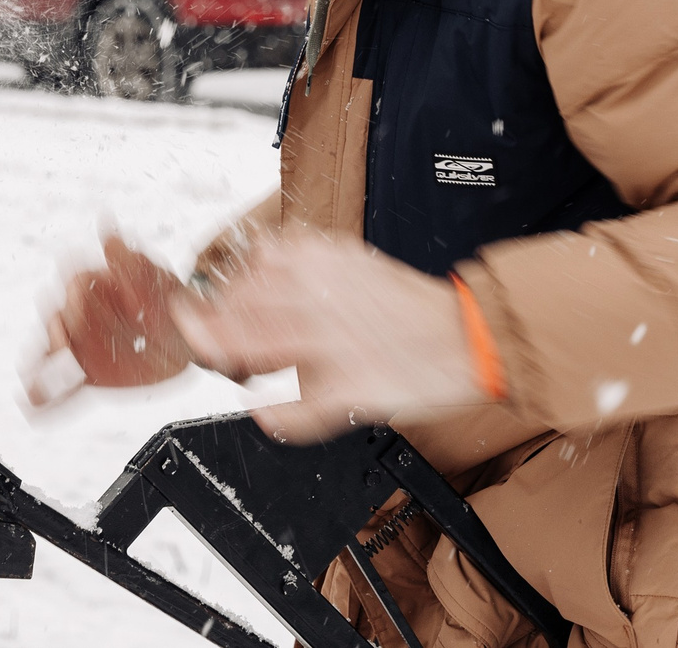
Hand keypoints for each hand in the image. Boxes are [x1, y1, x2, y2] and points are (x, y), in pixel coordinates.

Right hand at [22, 233, 195, 408]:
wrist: (188, 332)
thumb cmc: (166, 296)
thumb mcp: (153, 273)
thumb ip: (127, 258)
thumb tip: (105, 226)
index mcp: (94, 284)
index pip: (75, 283)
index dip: (77, 291)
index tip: (79, 295)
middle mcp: (82, 314)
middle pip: (57, 317)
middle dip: (59, 327)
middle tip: (67, 337)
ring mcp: (83, 346)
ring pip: (53, 353)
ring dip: (41, 363)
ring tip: (34, 377)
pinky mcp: (90, 374)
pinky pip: (64, 389)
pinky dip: (46, 398)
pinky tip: (31, 406)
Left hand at [173, 230, 486, 442]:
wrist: (467, 336)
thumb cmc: (406, 306)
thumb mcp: (347, 262)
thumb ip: (297, 266)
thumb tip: (246, 276)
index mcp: (316, 260)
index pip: (240, 271)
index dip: (218, 296)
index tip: (211, 309)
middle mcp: (317, 296)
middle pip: (233, 312)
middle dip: (212, 333)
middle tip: (217, 348)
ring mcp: (331, 343)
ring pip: (248, 351)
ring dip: (232, 367)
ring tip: (241, 374)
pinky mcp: (349, 389)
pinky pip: (292, 411)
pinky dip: (274, 418)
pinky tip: (269, 412)